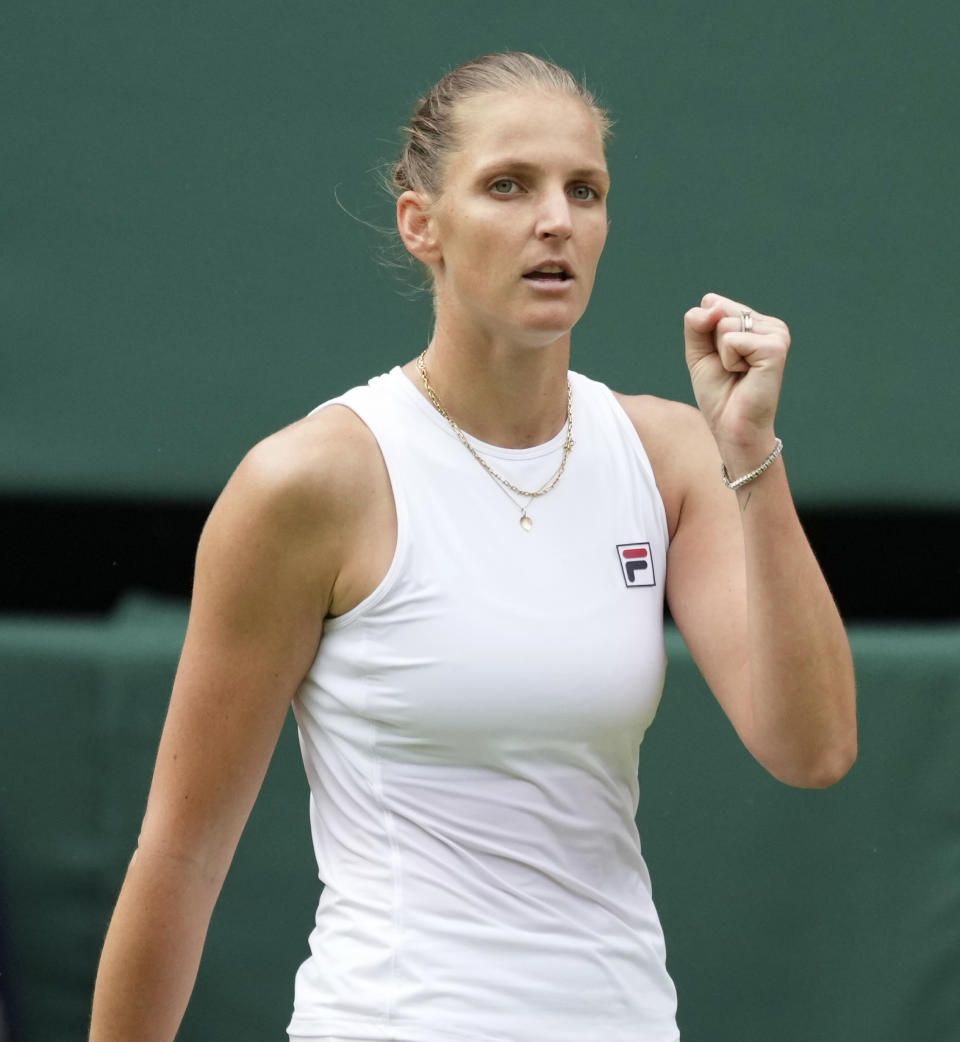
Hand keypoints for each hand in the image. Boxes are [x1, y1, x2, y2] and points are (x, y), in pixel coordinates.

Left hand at [683, 292, 790, 460]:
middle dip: (712, 343)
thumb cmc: (719, 392)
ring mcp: (776, 333)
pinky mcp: (775, 347)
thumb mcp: (698, 352)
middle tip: (729, 367)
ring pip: (724, 323)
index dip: (704, 333)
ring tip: (739, 372)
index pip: (712, 302)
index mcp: (754, 321)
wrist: (732, 426)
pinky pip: (732, 340)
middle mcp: (769, 323)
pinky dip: (729, 361)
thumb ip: (696, 323)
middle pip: (717, 309)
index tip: (719, 358)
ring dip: (721, 354)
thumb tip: (713, 307)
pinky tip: (746, 374)